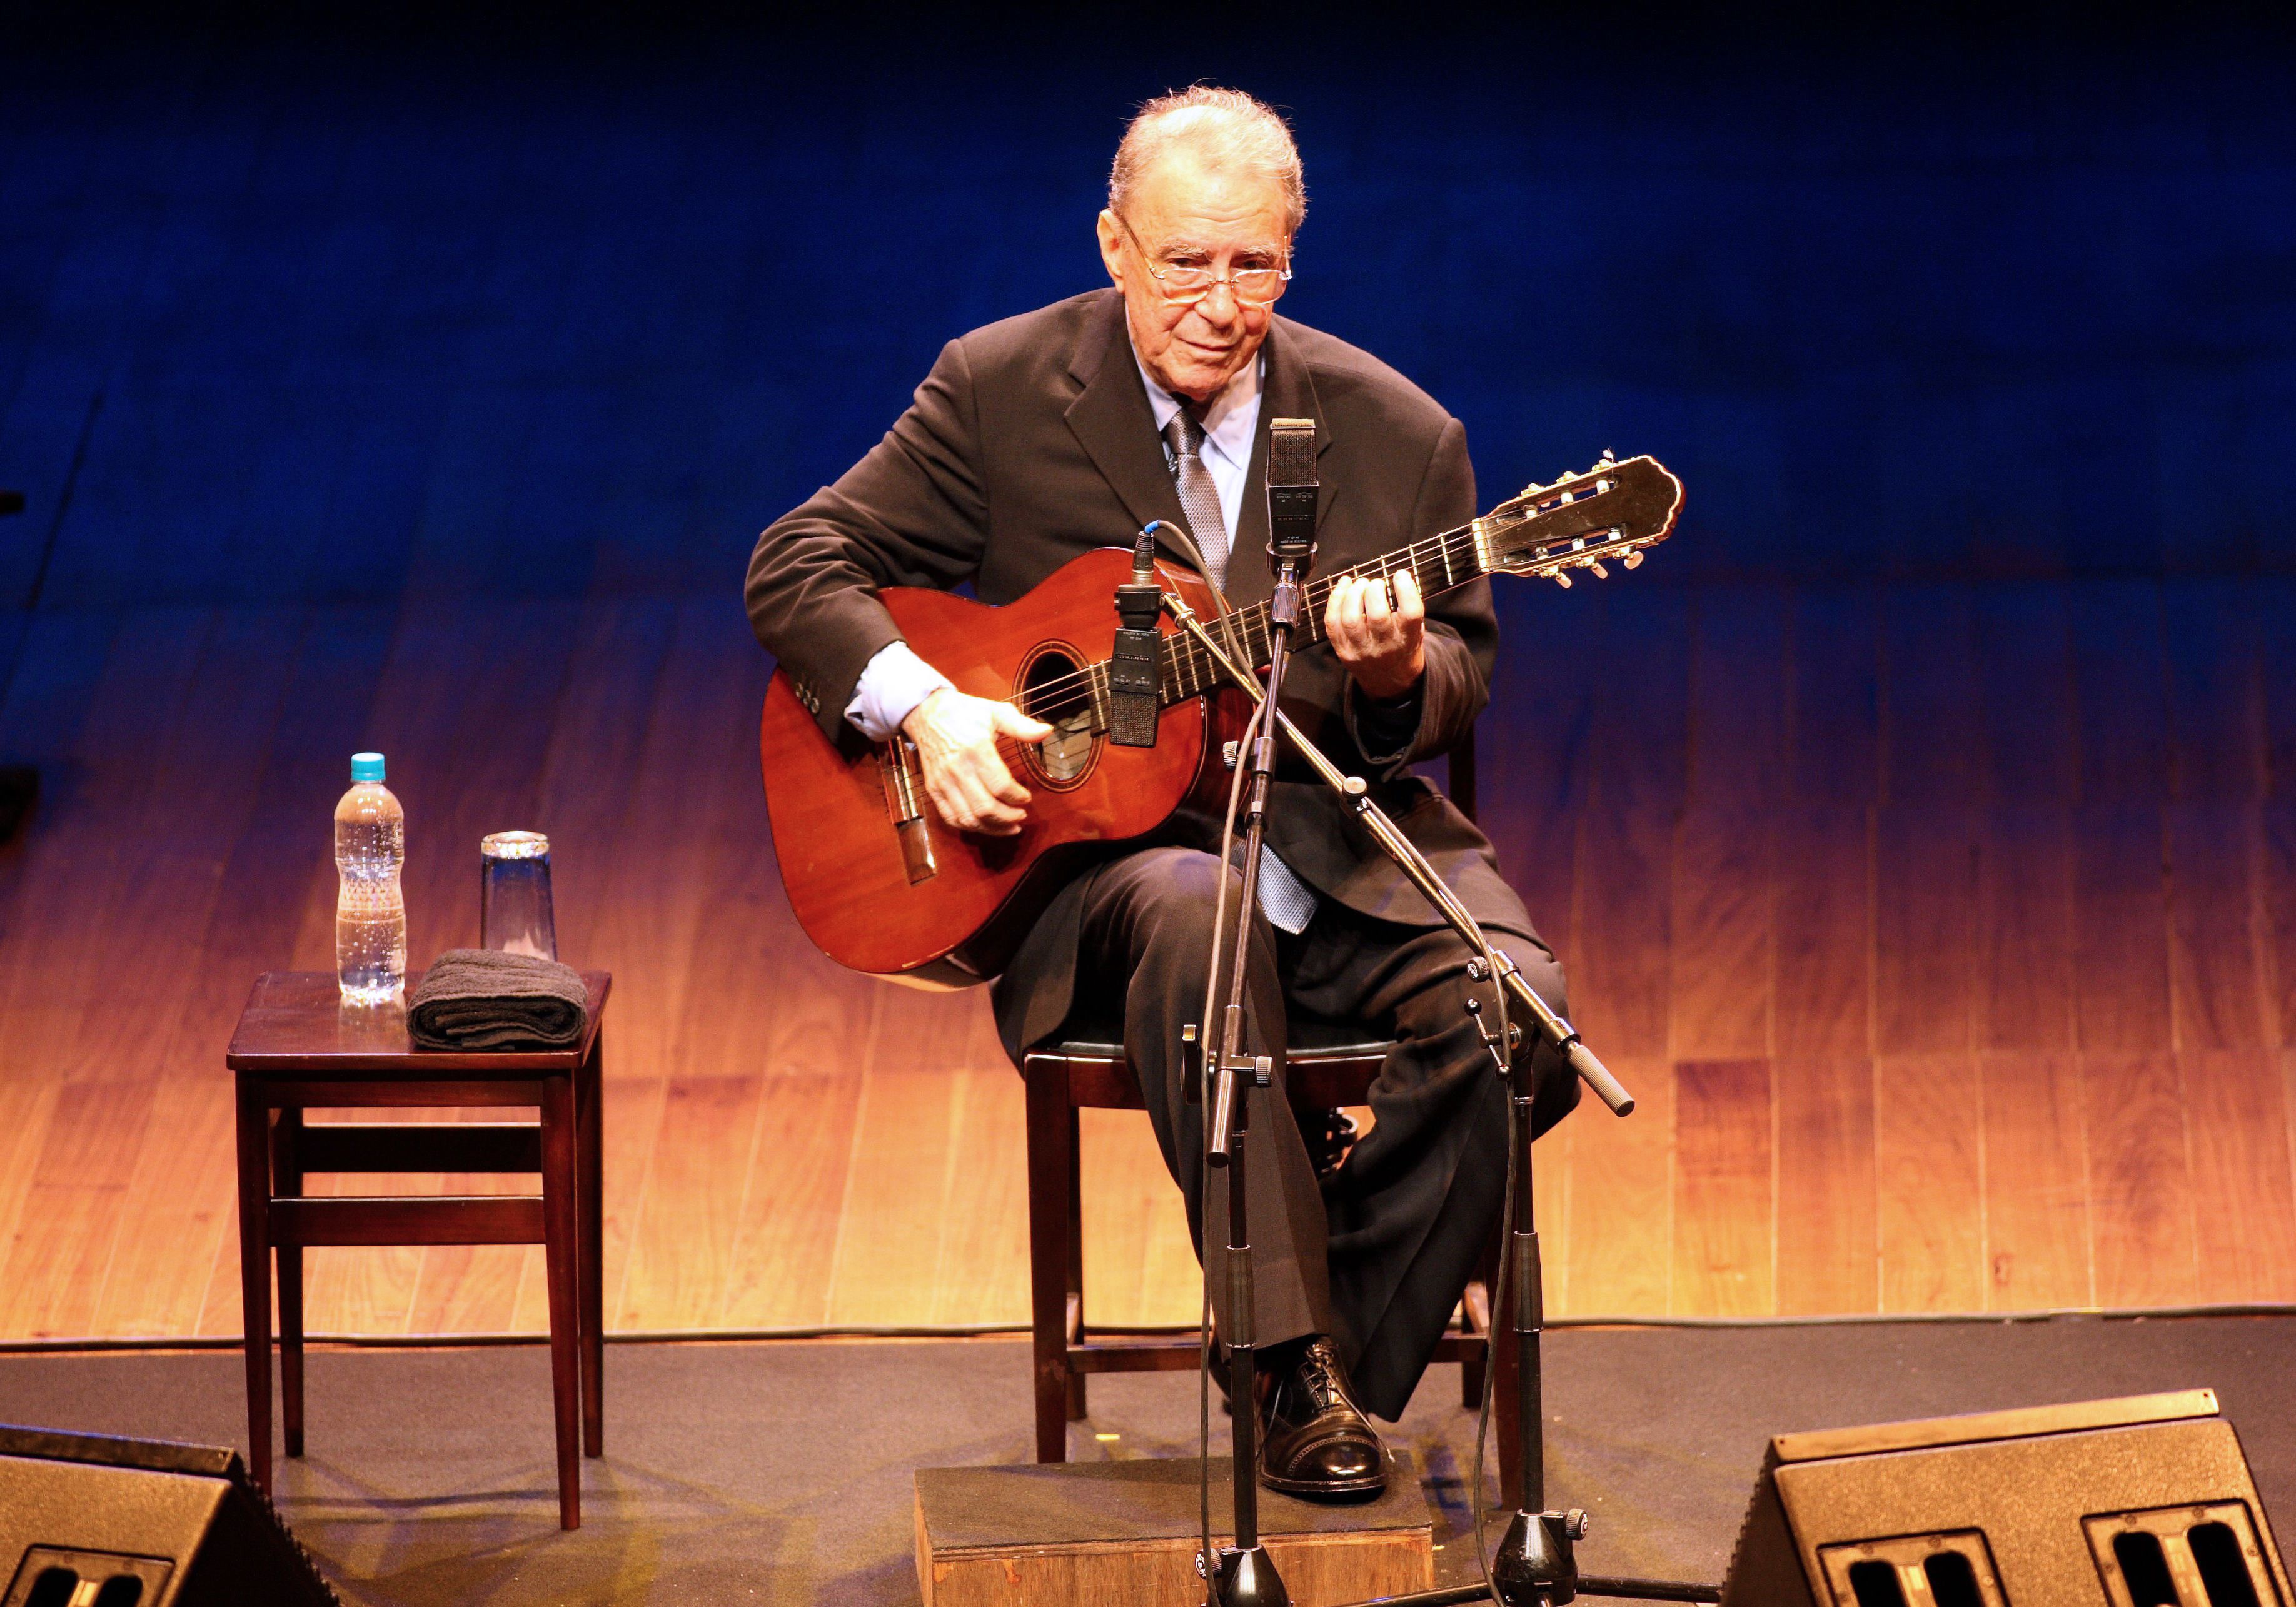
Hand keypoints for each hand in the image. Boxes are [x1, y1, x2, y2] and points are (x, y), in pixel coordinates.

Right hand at [901, 687, 1051, 835]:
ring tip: (1010, 826)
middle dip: (1008, 817)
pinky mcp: (933, 789)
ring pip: (969, 818)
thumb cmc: (964, 712)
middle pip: (985, 807)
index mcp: (976, 750)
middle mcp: (958, 769)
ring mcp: (943, 782)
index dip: (1017, 797)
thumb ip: (1022, 726)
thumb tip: (1047, 732)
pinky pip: (951, 817)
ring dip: (992, 828)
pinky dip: (971, 827)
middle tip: (1022, 815)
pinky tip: (986, 825)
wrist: (926, 713)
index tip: (1027, 797)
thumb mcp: (995, 712)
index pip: (1000, 786)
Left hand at [1323, 571, 1424, 699]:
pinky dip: (1335, 601)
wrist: (1389, 681)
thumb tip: (1398, 577)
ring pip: (1351, 619)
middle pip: (1377, 615)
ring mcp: (1361, 650)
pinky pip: (1332, 624)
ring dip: (1353, 594)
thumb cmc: (1402, 646)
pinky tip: (1343, 587)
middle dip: (1374, 591)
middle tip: (1376, 583)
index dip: (1406, 590)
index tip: (1400, 575)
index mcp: (1408, 639)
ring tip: (1360, 583)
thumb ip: (1409, 608)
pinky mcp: (1343, 650)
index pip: (1410, 613)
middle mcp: (1385, 646)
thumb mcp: (1416, 630)